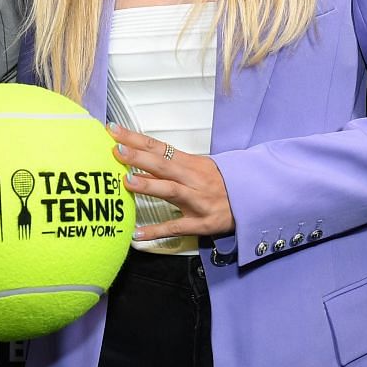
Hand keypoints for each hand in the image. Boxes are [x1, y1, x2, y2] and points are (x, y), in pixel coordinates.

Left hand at [108, 123, 235, 241]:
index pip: (158, 147)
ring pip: (171, 190)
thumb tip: (138, 162)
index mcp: (191, 163)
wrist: (252, 201)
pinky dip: (157, 231)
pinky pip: (177, 226)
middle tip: (116, 150)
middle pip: (163, 165)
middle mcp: (193, 179)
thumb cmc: (220, 184)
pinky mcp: (202, 222)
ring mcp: (198, 200)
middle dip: (139, 157)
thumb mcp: (198, 169)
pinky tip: (138, 235)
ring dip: (149, 186)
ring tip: (127, 182)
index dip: (136, 138)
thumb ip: (169, 167)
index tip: (114, 130)